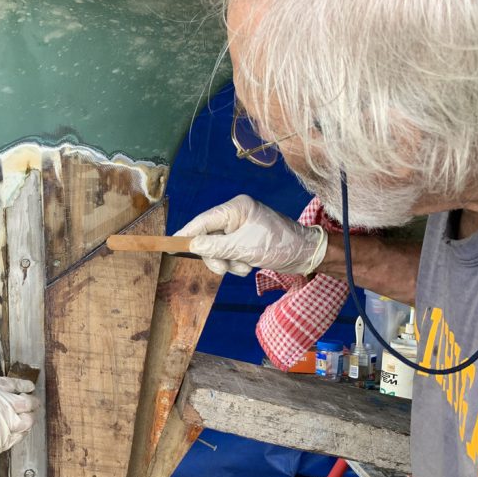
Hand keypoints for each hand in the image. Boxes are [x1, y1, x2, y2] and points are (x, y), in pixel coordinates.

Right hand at [0, 377, 38, 464]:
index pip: (14, 384)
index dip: (24, 385)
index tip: (29, 387)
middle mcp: (3, 405)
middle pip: (27, 403)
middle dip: (33, 403)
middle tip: (35, 404)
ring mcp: (5, 424)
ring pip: (27, 422)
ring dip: (30, 419)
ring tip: (29, 419)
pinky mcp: (3, 441)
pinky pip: (18, 437)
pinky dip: (21, 433)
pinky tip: (20, 432)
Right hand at [175, 195, 326, 276]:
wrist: (306, 255)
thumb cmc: (279, 245)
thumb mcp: (243, 248)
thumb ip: (215, 247)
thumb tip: (192, 245)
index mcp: (237, 208)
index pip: (204, 220)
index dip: (187, 233)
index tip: (171, 244)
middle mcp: (237, 215)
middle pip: (209, 237)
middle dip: (215, 256)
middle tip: (223, 268)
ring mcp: (242, 228)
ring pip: (218, 248)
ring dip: (228, 262)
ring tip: (244, 267)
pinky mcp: (246, 240)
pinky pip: (229, 253)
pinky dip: (236, 263)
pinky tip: (249, 266)